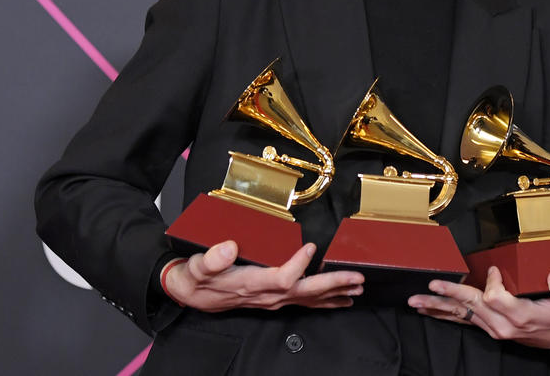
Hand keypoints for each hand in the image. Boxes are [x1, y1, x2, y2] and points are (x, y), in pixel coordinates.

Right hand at [163, 241, 363, 312]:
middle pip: (305, 292)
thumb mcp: (197, 266)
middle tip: (356, 278)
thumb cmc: (196, 277)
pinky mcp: (274, 299)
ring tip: (358, 288)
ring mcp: (272, 300)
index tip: (312, 246)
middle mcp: (266, 295)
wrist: (191, 294)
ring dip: (335, 292)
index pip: (281, 278)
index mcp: (251, 284)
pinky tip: (342, 299)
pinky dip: (325, 300)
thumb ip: (212, 258)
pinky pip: (304, 302)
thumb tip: (229, 247)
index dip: (298, 264)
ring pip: (309, 299)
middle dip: (333, 285)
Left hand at [407, 267, 549, 349]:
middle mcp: (504, 325)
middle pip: (471, 306)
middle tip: (428, 287)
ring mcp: (496, 328)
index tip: (493, 269)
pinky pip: (465, 320)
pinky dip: (446, 314)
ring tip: (415, 302)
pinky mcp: (492, 328)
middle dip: (448, 296)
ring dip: (438, 308)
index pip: (496, 297)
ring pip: (463, 315)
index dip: (492, 281)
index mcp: (522, 316)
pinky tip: (430, 311)